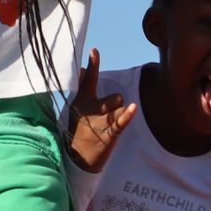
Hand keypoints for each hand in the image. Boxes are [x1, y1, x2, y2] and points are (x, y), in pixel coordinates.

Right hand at [66, 49, 136, 172]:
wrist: (77, 159)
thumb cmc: (80, 130)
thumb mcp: (77, 108)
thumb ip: (82, 88)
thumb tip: (80, 68)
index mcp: (82, 101)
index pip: (88, 80)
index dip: (92, 65)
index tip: (94, 51)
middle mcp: (91, 109)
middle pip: (115, 97)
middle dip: (116, 104)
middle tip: (106, 117)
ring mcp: (99, 122)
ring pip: (120, 108)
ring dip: (119, 114)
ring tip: (107, 128)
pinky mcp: (108, 135)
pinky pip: (121, 122)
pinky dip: (127, 115)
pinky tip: (133, 108)